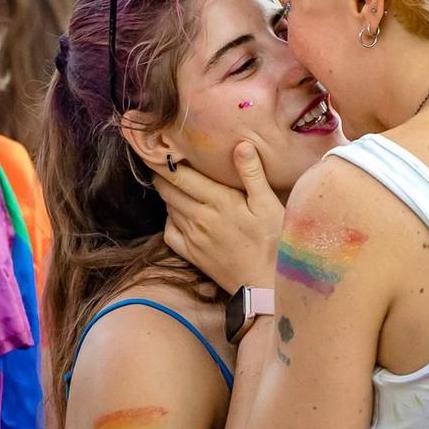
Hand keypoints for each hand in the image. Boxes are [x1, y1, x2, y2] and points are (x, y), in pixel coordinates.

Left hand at [153, 142, 281, 295]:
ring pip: (169, 208)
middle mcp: (199, 217)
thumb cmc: (273, 240)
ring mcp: (193, 237)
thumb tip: (241, 145)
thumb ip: (252, 174)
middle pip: (168, 190)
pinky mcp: (191, 254)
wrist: (265, 283)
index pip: (180, 176)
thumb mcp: (269, 204)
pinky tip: (178, 214)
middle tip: (159, 160)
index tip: (155, 149)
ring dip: (166, 194)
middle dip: (161, 174)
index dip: (163, 161)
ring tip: (170, 182)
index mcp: (218, 200)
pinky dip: (169, 219)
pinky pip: (169, 232)